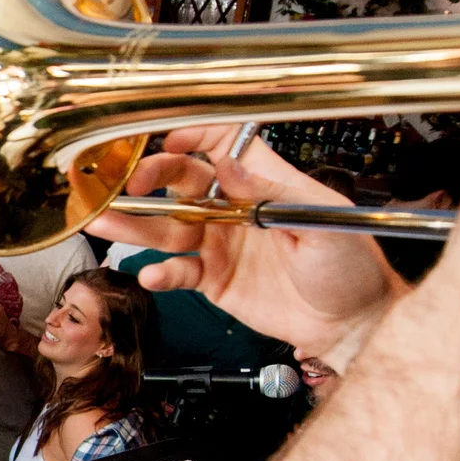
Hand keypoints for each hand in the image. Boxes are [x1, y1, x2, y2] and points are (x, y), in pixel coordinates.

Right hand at [104, 125, 406, 362]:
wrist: (352, 323)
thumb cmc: (351, 266)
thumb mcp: (322, 219)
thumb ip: (275, 192)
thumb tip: (232, 167)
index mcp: (263, 182)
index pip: (219, 144)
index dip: (192, 136)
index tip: (170, 141)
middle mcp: (234, 209)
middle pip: (182, 182)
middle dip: (151, 178)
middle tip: (129, 185)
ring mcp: (221, 244)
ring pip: (169, 227)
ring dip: (137, 225)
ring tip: (107, 222)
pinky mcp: (215, 280)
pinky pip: (179, 272)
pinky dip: (162, 273)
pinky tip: (152, 275)